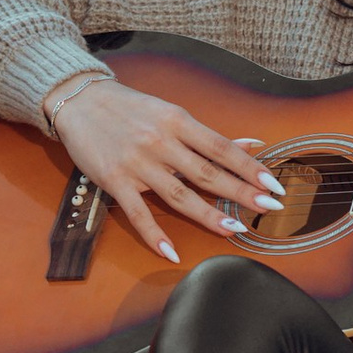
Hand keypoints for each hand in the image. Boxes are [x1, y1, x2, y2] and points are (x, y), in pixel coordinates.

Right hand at [43, 75, 282, 263]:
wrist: (79, 100)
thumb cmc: (130, 108)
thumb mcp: (170, 113)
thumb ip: (208, 135)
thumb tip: (252, 144)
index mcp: (177, 121)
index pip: (221, 148)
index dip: (249, 167)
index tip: (273, 183)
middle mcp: (160, 142)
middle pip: (206, 172)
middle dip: (240, 192)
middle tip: (269, 207)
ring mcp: (137, 163)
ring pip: (178, 195)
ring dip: (208, 214)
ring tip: (235, 229)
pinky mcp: (114, 180)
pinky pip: (137, 213)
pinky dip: (154, 235)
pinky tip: (171, 253)